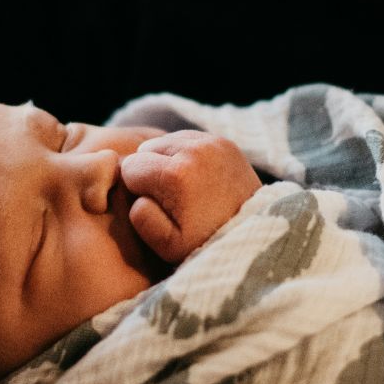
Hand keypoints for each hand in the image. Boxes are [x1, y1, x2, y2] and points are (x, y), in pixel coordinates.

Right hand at [119, 129, 261, 263]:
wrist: (253, 236)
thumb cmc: (206, 243)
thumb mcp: (167, 245)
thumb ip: (142, 219)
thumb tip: (137, 195)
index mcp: (175, 175)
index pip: (130, 167)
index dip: (136, 189)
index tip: (154, 205)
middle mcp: (193, 150)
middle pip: (146, 148)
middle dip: (150, 170)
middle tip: (168, 197)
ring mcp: (211, 142)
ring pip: (166, 140)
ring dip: (166, 160)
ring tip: (181, 187)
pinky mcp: (224, 141)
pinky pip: (188, 138)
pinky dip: (185, 154)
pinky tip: (194, 177)